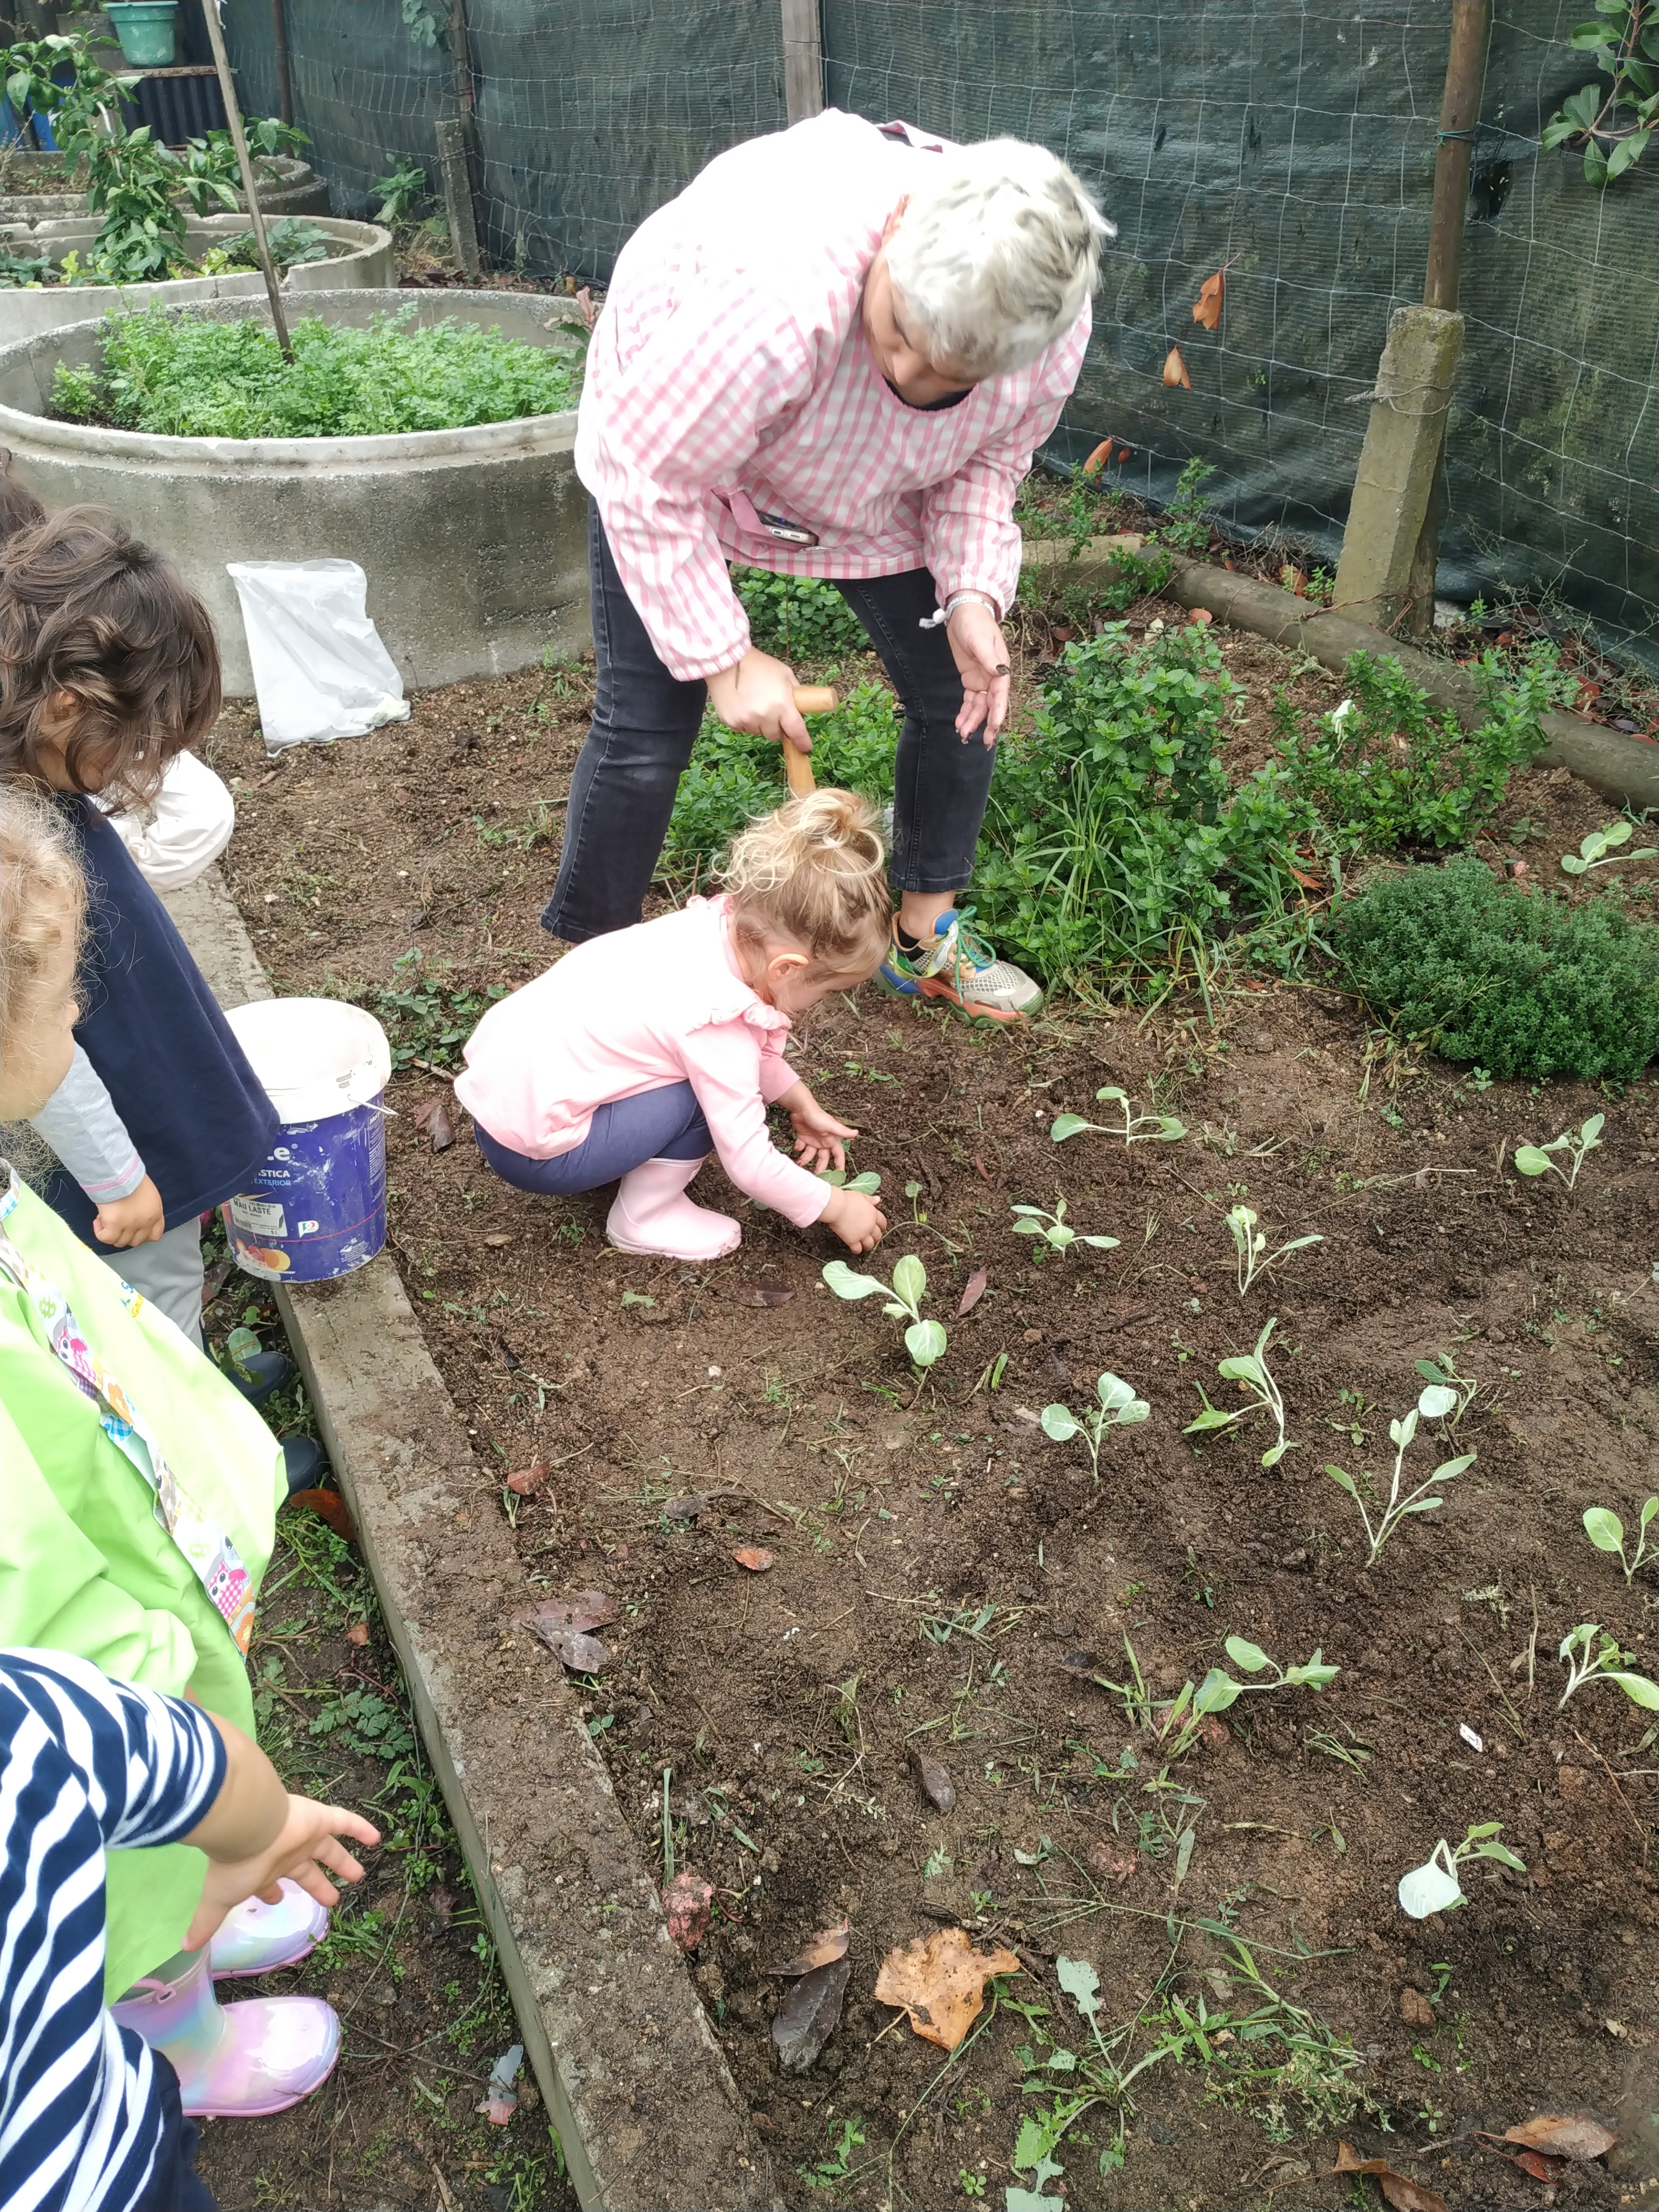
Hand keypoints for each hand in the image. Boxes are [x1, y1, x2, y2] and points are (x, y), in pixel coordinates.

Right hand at [93, 1175, 165, 1248]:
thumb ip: (146, 1208)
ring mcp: (130, 1225)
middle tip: (116, 1222)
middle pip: (136, 1241)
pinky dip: (100, 1232)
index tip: (132, 1229)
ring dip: (112, 1233)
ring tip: (106, 1218)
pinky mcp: (114, 1225)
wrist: (119, 1172)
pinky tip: (98, 1220)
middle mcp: (145, 1222)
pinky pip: (107, 1238)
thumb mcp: (148, 1194)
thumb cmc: (131, 1177)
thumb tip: (135, 1215)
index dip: (142, 1235)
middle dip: (125, 1234)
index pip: (155, 1236)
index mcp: (155, 1214)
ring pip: (121, 1242)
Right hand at [184, 1792, 379, 1950]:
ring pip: (329, 1849)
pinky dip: (362, 1828)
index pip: (272, 1885)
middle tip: (334, 1899)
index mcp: (264, 1872)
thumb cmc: (236, 1864)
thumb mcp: (219, 1899)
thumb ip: (206, 1922)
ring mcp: (304, 1835)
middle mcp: (286, 1853)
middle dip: (318, 1885)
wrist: (247, 1824)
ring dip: (344, 1862)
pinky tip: (378, 1837)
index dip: (276, 1894)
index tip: (280, 1900)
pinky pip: (347, 1821)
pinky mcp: (320, 1818)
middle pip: (306, 1871)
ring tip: (360, 1875)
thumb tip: (184, 1947)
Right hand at [707, 647, 809, 755]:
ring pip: (758, 732)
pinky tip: (742, 704)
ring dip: (759, 723)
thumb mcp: (785, 675)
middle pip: (775, 735)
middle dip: (776, 726)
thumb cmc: (760, 665)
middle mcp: (765, 716)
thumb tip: (800, 711)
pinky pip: (743, 728)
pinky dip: (745, 720)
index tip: (805, 747)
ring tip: (754, 703)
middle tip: (771, 710)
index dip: (802, 741)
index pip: (796, 731)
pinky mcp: (731, 721)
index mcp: (782, 705)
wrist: (728, 661)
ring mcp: (747, 720)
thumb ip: (795, 694)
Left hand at [780, 1082, 858, 1174]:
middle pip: (823, 1159)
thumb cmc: (818, 1116)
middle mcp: (823, 1142)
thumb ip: (843, 1131)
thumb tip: (857, 1133)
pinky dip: (798, 1149)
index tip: (838, 1177)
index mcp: (831, 1140)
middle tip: (815, 1176)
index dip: (839, 1165)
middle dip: (820, 1167)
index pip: (838, 1155)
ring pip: (811, 1155)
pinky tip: (796, 1147)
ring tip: (800, 1163)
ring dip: (805, 1159)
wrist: (801, 1108)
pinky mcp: (803, 1137)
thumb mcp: (831, 1125)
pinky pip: (801, 1147)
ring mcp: (813, 1140)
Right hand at [820, 1185, 886, 1254]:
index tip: (881, 1229)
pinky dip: (857, 1250)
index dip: (882, 1226)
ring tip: (865, 1246)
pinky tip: (855, 1250)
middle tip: (873, 1238)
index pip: (882, 1222)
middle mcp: (870, 1225)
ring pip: (869, 1244)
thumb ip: (870, 1200)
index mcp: (873, 1214)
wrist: (837, 1207)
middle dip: (876, 1237)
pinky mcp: (852, 1240)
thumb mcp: (861, 1196)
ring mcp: (862, 1234)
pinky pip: (857, 1249)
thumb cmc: (847, 1199)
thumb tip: (878, 1199)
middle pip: (877, 1235)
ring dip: (868, 1246)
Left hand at [945, 598, 1011, 744]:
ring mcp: (982, 680)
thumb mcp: (980, 639)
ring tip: (963, 735)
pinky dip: (965, 713)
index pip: (1000, 695)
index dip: (998, 713)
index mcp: (1000, 668)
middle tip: (984, 743)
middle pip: (992, 705)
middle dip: (988, 724)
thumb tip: (998, 673)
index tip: (995, 728)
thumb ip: (988, 657)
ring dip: (973, 721)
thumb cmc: (974, 623)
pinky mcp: (970, 680)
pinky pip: (969, 701)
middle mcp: (993, 677)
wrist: (964, 612)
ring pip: (979, 707)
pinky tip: (959, 724)